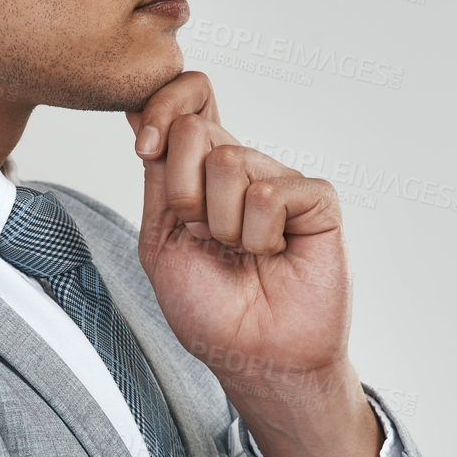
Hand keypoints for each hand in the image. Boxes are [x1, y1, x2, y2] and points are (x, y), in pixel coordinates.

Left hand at [125, 72, 381, 456]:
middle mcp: (242, 168)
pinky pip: (272, 193)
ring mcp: (281, 180)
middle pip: (198, 130)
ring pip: (230, 164)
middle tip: (202, 235)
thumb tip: (141, 113)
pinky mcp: (316, 200)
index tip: (143, 144)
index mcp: (201, 172)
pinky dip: (261, 234)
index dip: (163, 106)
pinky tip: (274, 255)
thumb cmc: (209, 308)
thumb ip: (157, 176)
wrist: (254, 356)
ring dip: (222, 225)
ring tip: (241, 253)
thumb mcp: (160, 239)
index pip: (189, 100)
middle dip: (183, 193)